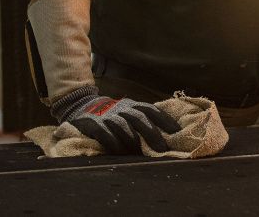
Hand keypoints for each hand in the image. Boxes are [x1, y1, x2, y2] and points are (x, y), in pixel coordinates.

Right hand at [53, 87, 181, 154]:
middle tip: (162, 149)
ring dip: (133, 140)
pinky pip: (104, 133)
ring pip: (123, 126)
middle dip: (153, 134)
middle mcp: (121, 108)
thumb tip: (167, 136)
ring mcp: (106, 115)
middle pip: (140, 118)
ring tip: (141, 153)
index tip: (177, 133)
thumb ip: (144, 121)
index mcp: (132, 105)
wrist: (81, 106)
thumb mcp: (128, 112)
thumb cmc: (112, 115)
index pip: (152, 110)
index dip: (165, 120)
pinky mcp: (92, 123)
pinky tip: (119, 151)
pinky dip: (112, 142)